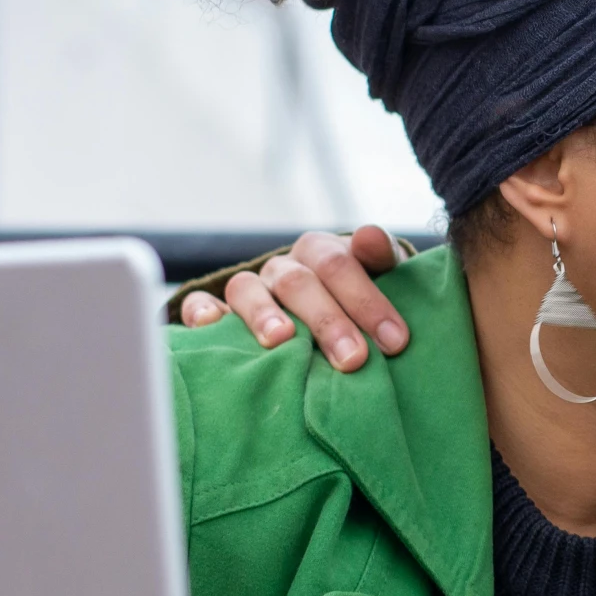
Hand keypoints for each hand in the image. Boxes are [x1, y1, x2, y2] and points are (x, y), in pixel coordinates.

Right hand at [176, 226, 408, 368]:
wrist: (325, 319)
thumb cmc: (357, 305)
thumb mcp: (380, 280)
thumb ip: (381, 259)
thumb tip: (372, 236)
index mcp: (321, 253)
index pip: (339, 266)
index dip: (367, 301)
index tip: (395, 341)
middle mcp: (283, 269)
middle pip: (299, 283)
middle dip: (328, 321)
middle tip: (353, 359)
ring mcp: (250, 290)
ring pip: (247, 290)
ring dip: (264, 314)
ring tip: (282, 340)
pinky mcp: (217, 312)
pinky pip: (200, 305)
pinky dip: (202, 312)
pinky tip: (211, 327)